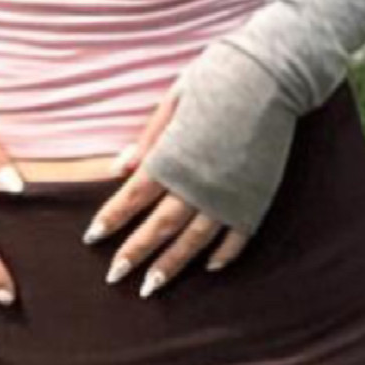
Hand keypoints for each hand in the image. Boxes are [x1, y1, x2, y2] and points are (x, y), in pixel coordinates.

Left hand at [80, 86, 255, 293]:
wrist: (272, 76)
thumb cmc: (217, 79)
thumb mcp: (173, 101)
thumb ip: (148, 140)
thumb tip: (118, 169)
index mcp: (171, 159)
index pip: (132, 199)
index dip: (110, 220)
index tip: (92, 238)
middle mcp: (196, 185)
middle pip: (159, 228)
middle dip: (135, 253)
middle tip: (115, 277)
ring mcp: (227, 197)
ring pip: (194, 242)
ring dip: (171, 266)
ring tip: (152, 287)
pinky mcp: (254, 200)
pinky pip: (236, 238)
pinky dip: (223, 255)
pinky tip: (208, 267)